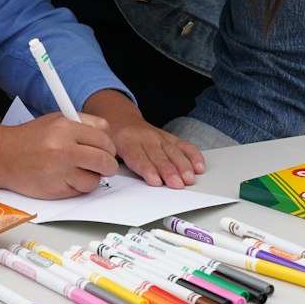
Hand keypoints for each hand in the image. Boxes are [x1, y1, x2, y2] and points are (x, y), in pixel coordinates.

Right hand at [0, 112, 118, 197]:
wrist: (3, 156)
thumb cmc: (30, 138)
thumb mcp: (55, 120)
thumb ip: (83, 124)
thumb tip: (107, 134)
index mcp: (65, 128)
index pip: (104, 137)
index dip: (108, 145)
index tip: (106, 149)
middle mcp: (63, 149)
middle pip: (105, 160)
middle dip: (108, 164)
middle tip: (104, 164)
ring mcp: (59, 171)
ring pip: (95, 180)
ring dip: (93, 177)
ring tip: (80, 171)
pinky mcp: (56, 190)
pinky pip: (80, 191)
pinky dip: (79, 187)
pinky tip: (68, 178)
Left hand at [84, 90, 204, 188]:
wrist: (121, 119)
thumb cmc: (114, 138)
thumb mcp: (105, 147)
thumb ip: (109, 161)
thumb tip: (109, 175)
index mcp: (127, 141)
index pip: (139, 158)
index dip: (148, 170)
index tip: (156, 181)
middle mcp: (145, 138)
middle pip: (159, 157)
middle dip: (169, 171)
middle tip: (177, 184)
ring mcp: (159, 137)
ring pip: (173, 152)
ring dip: (183, 166)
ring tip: (189, 178)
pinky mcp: (170, 138)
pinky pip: (184, 145)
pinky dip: (193, 155)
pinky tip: (199, 166)